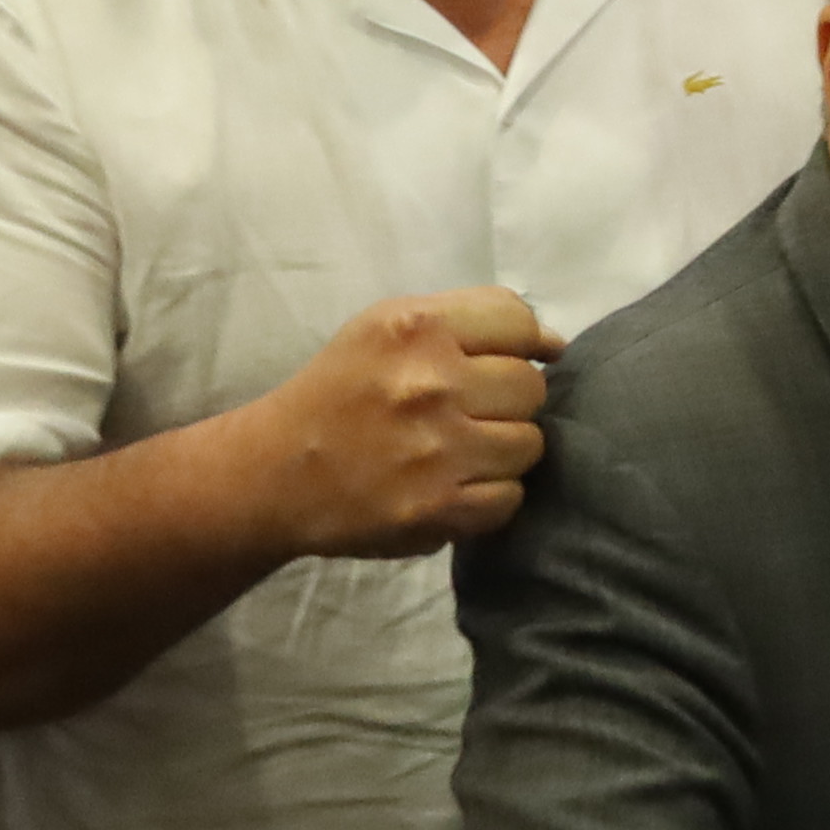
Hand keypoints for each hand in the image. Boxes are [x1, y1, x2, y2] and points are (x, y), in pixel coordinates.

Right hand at [244, 285, 561, 553]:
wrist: (274, 473)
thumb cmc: (340, 392)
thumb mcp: (387, 328)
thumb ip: (471, 322)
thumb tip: (556, 345)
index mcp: (415, 328)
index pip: (519, 321)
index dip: (517, 345)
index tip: (494, 364)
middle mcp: (429, 384)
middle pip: (531, 387)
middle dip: (507, 401)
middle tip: (465, 414)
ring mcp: (436, 449)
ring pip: (529, 444)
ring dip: (502, 451)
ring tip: (458, 452)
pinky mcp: (438, 508)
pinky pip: (510, 497)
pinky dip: (489, 497)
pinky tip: (453, 485)